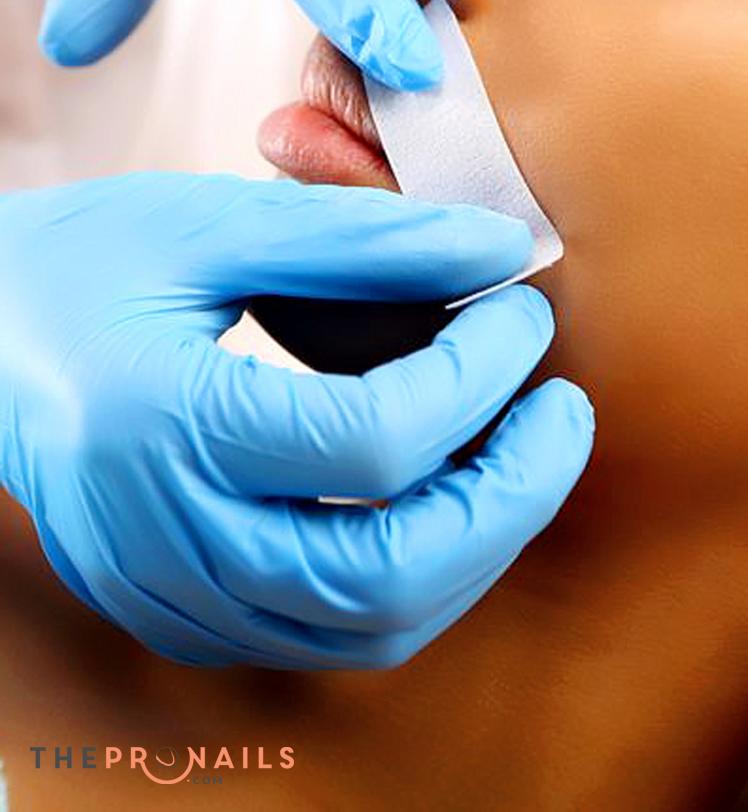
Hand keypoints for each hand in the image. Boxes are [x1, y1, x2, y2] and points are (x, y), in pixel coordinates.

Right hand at [0, 174, 592, 667]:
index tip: (520, 313)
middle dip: (510, 495)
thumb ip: (359, 236)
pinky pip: (332, 629)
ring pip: (371, 623)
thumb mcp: (209, 224)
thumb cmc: (79, 265)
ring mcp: (171, 591)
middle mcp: (165, 537)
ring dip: (477, 544)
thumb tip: (497, 248)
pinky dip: (417, 571)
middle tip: (562, 414)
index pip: (375, 441)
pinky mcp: (184, 609)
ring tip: (521, 453)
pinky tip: (444, 495)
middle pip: (387, 573)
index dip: (479, 374)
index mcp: (160, 423)